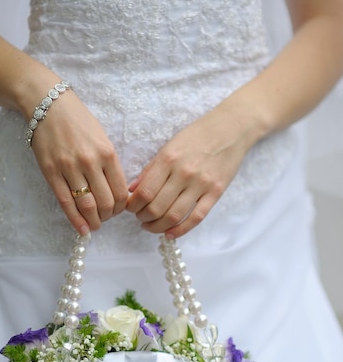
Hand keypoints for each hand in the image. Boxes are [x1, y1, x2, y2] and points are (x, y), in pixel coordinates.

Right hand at [31, 89, 127, 234]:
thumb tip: (118, 192)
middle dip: (109, 216)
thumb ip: (110, 164)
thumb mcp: (102, 139)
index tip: (119, 210)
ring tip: (95, 224)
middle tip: (106, 218)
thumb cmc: (78, 121)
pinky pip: (66, 203)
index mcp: (107, 153)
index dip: (122, 207)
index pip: (121, 191)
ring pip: (87, 206)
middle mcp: (90, 162)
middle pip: (106, 202)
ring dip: (94, 221)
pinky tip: (82, 229)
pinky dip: (76, 220)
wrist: (48, 105)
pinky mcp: (51, 172)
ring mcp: (69, 168)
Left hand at [126, 105, 253, 237]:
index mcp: (168, 159)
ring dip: (157, 226)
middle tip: (140, 217)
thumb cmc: (196, 136)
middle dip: (143, 218)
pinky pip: (196, 218)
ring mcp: (201, 184)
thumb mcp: (169, 146)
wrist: (231, 129)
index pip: (144, 192)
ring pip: (174, 216)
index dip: (133, 206)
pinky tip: (170, 233)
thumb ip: (150, 169)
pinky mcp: (216, 193)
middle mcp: (184, 173)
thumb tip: (132, 190)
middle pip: (156, 208)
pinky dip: (180, 230)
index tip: (131, 208)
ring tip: (151, 225)